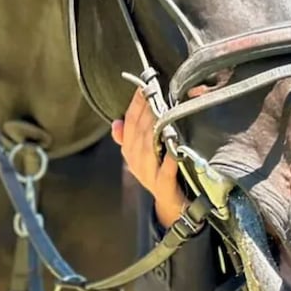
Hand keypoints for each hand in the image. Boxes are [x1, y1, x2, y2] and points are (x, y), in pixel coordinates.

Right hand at [111, 89, 189, 226]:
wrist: (170, 203)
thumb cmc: (158, 172)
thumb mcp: (142, 154)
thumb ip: (129, 137)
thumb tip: (116, 122)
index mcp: (130, 152)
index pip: (129, 124)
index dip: (135, 106)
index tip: (142, 88)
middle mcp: (136, 162)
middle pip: (138, 134)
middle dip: (144, 113)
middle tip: (152, 94)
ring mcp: (148, 175)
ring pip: (148, 149)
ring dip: (154, 130)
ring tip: (161, 113)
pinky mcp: (163, 185)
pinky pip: (165, 170)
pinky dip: (169, 157)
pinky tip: (174, 145)